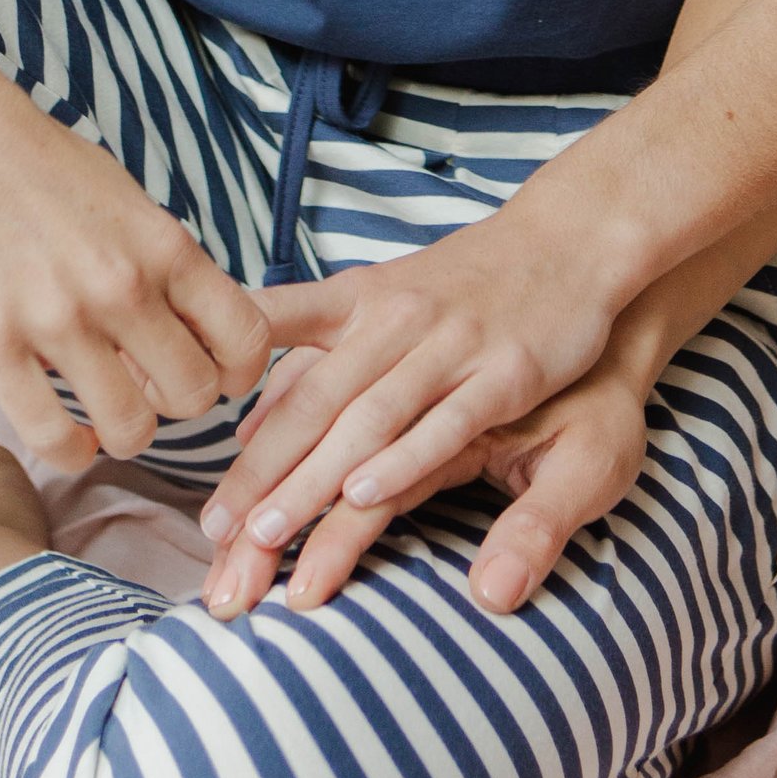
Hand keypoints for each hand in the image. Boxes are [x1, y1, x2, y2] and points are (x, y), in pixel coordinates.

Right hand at [0, 15, 270, 464]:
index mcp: (163, 245)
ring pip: (131, 430)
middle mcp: (120, 287)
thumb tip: (201, 330)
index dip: (237, 371)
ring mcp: (56, 320)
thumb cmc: (35, 163)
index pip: (245, 339)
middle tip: (145, 387)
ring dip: (124, 432)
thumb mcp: (126, 201)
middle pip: (193, 395)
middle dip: (177, 403)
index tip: (211, 373)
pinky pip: (54, 439)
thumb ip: (165, 264)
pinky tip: (64, 433)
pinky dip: (69, 450)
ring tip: (102, 411)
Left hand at [195, 202, 628, 584]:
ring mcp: (450, 344)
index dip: (241, 442)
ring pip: (369, 419)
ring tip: (269, 534)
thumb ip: (314, 355)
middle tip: (218, 541)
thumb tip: (247, 423)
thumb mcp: (379, 295)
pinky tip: (366, 493)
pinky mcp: (505, 369)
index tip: (206, 511)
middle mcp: (394, 320)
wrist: (570, 237)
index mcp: (357, 301)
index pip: (281, 368)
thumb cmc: (467, 279)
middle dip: (261, 479)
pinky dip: (405, 456)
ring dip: (315, 479)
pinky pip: (447, 420)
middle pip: (314, 407)